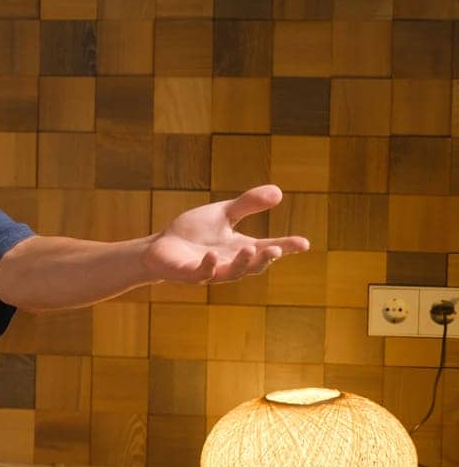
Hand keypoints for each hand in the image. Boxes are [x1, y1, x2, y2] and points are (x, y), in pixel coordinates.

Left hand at [144, 184, 310, 284]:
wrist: (160, 246)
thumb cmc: (194, 231)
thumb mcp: (223, 214)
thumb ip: (248, 204)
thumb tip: (279, 191)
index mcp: (240, 248)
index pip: (268, 248)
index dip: (287, 247)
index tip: (305, 243)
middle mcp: (230, 263)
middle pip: (253, 266)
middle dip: (265, 258)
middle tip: (276, 249)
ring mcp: (210, 271)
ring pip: (232, 273)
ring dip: (243, 263)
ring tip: (251, 249)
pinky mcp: (188, 274)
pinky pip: (201, 274)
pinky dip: (209, 265)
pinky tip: (213, 254)